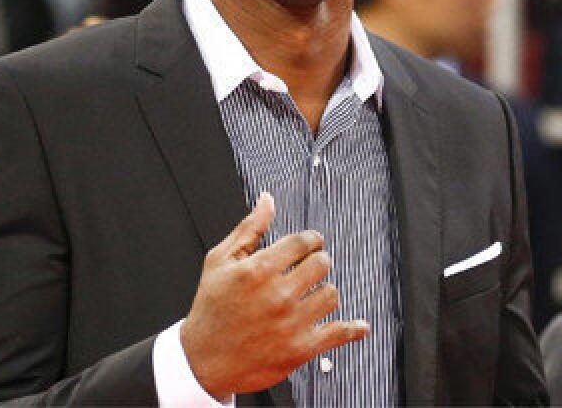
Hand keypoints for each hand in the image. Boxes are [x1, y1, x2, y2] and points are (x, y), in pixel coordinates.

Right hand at [180, 193, 369, 399]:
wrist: (202, 361)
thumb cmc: (210, 309)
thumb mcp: (220, 261)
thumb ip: (249, 228)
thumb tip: (268, 200)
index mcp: (258, 270)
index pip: (303, 241)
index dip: (310, 239)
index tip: (311, 244)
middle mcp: (277, 295)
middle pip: (322, 263)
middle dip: (318, 262)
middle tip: (311, 267)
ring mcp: (291, 323)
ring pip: (331, 294)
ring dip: (324, 291)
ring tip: (312, 295)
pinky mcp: (300, 349)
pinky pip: (338, 333)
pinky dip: (352, 329)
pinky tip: (359, 326)